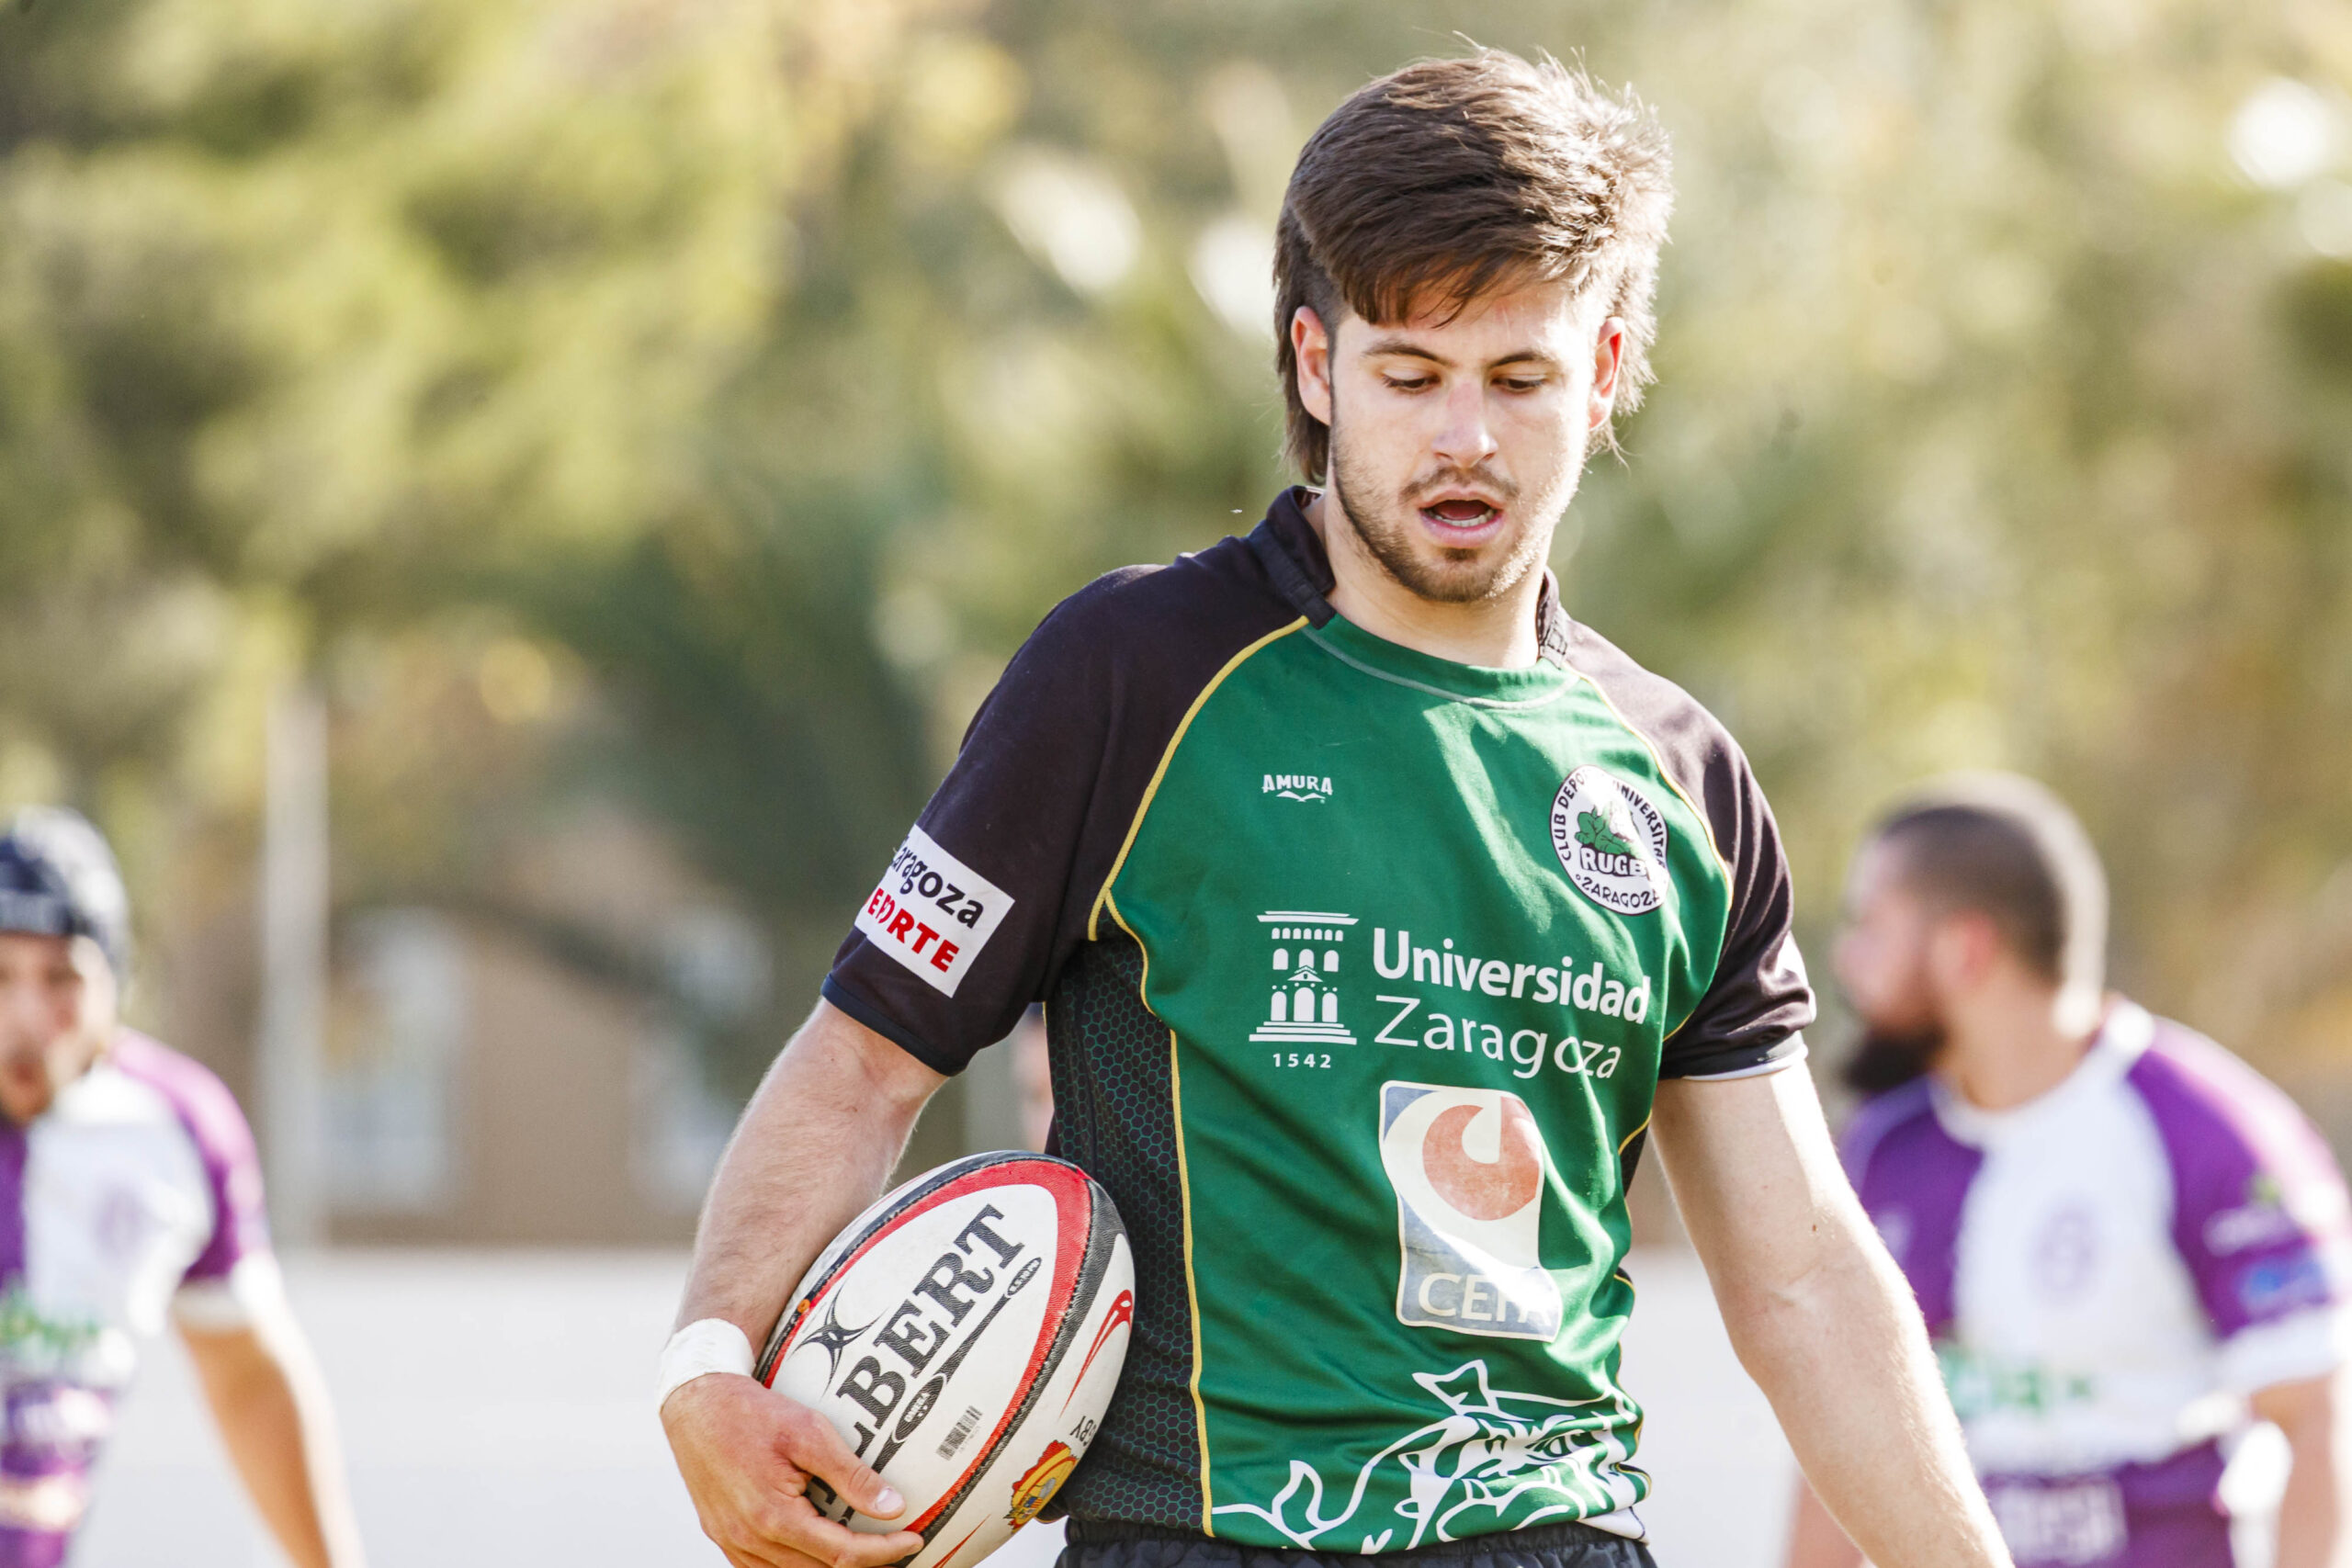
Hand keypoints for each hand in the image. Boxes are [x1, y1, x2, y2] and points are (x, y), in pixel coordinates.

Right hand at [663, 1374, 925, 1567]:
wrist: (696, 1405)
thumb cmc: (752, 1413)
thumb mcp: (809, 1431)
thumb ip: (851, 1473)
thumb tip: (893, 1506)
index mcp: (773, 1516)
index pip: (842, 1553)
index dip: (884, 1552)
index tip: (914, 1538)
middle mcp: (749, 1539)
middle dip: (864, 1562)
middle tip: (897, 1544)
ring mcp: (732, 1542)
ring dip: (831, 1565)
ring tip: (865, 1547)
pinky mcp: (723, 1537)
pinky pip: (764, 1567)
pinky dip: (797, 1562)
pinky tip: (818, 1546)